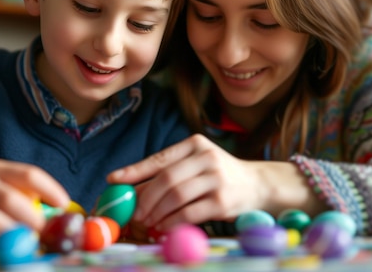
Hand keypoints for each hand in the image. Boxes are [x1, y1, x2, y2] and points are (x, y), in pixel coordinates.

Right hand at [0, 159, 69, 252]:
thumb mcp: (15, 192)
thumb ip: (35, 199)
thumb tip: (64, 216)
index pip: (29, 174)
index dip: (49, 189)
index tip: (63, 205)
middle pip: (8, 197)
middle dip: (30, 216)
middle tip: (43, 230)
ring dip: (13, 231)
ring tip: (27, 240)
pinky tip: (7, 247)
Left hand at [107, 134, 264, 232]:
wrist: (258, 185)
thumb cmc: (218, 175)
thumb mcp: (196, 164)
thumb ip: (168, 172)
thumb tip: (129, 188)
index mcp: (195, 144)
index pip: (159, 158)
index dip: (134, 171)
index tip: (113, 180)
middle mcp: (206, 157)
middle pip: (165, 179)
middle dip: (144, 198)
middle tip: (133, 213)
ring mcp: (216, 178)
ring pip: (175, 197)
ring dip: (156, 212)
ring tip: (146, 221)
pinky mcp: (223, 200)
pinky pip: (189, 213)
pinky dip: (171, 222)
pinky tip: (163, 227)